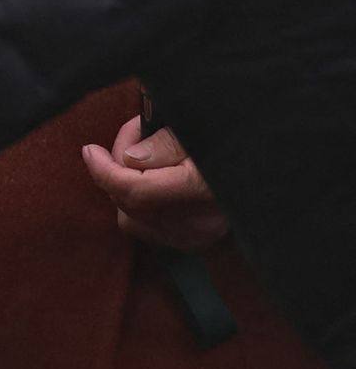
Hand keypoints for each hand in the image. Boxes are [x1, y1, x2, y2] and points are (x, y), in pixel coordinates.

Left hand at [83, 116, 224, 250]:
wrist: (279, 162)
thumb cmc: (238, 134)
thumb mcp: (204, 126)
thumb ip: (166, 143)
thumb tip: (129, 159)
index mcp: (205, 191)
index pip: (135, 191)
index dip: (103, 170)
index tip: (88, 150)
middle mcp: (202, 222)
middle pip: (129, 204)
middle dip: (118, 167)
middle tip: (136, 134)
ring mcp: (200, 237)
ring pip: (133, 219)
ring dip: (127, 185)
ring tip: (146, 154)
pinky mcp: (197, 242)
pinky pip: (147, 228)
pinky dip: (140, 203)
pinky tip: (154, 177)